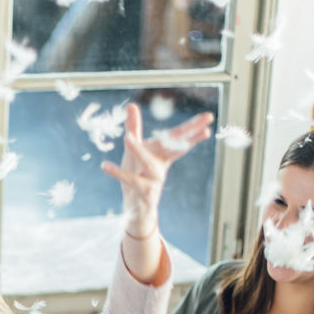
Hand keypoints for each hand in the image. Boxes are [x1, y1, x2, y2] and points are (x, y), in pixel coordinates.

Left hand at [101, 104, 213, 236]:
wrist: (135, 208)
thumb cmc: (137, 175)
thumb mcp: (133, 150)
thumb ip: (134, 128)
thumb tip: (132, 105)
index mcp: (162, 155)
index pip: (178, 138)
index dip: (193, 128)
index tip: (209, 118)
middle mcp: (161, 166)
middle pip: (175, 148)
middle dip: (190, 137)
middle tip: (208, 127)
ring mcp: (154, 180)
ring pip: (149, 164)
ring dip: (138, 151)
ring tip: (127, 138)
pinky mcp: (144, 192)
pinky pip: (130, 180)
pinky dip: (118, 172)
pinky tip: (105, 165)